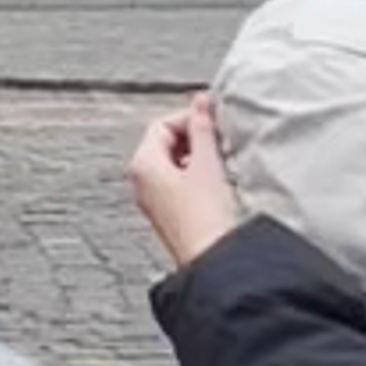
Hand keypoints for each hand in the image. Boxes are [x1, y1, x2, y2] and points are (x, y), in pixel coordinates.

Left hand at [127, 98, 244, 273]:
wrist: (213, 264)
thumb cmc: (205, 220)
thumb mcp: (208, 165)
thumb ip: (204, 129)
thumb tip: (201, 102)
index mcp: (142, 165)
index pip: (162, 124)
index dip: (190, 116)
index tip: (215, 116)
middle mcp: (141, 182)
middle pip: (166, 143)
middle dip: (195, 137)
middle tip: (223, 138)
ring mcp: (153, 201)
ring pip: (175, 164)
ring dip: (200, 157)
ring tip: (224, 161)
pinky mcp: (169, 215)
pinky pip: (180, 184)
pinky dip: (199, 176)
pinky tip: (220, 183)